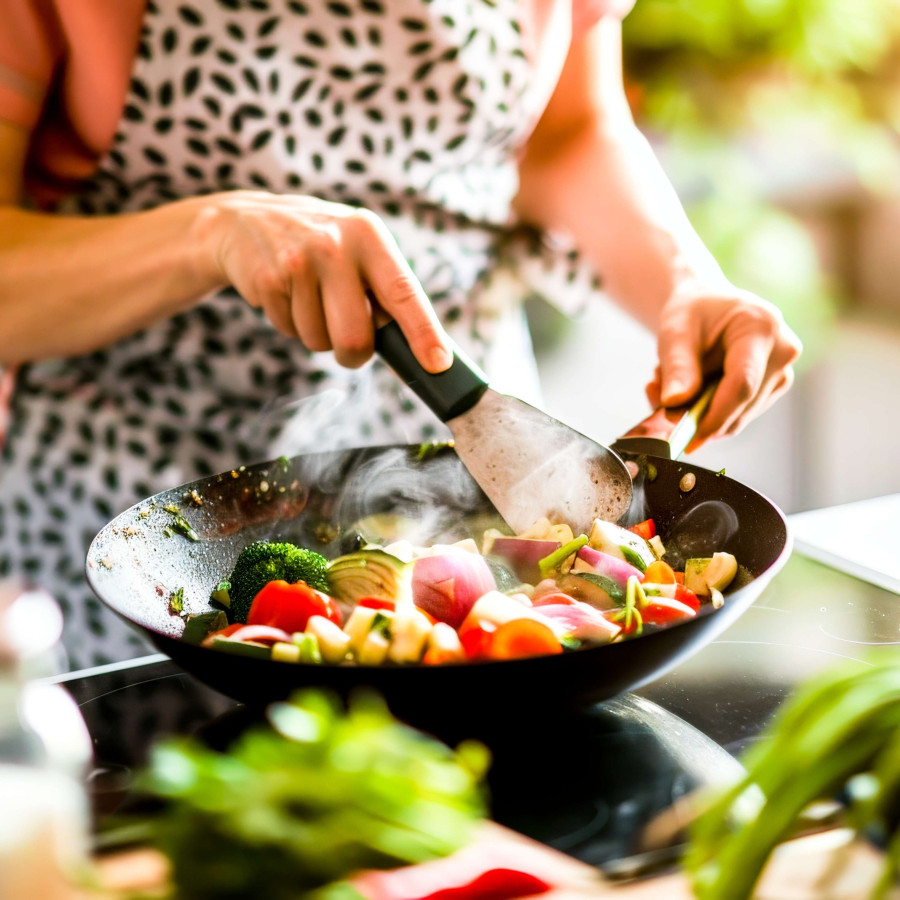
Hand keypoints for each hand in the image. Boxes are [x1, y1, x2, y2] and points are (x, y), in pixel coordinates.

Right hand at [191, 191, 452, 370]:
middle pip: (356, 336)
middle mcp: (336, 243)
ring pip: (319, 340)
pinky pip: (289, 331)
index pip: (404, 292)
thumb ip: (387, 290)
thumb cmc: (320, 248)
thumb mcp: (358, 250)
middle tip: (348, 347)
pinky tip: (285, 294)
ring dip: (316, 335)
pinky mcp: (268, 278)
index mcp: (370, 235)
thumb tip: (423, 349)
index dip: (424, 332)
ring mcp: (299, 260)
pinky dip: (289, 324)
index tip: (438, 364)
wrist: (243, 221)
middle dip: (353, 354)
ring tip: (307, 299)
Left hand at [646, 281, 801, 450]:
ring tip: (672, 383)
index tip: (689, 435)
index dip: (715, 415)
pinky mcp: (773, 389)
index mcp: (761, 327)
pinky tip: (690, 388)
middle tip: (657, 393)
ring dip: (700, 412)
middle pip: (742, 405)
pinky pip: (737, 415)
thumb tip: (674, 403)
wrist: (707, 304)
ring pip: (738, 417)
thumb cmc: (692, 312)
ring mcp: (782, 373)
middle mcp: (782, 351)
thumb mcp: (675, 332)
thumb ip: (677, 367)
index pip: (742, 384)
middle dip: (698, 413)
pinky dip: (708, 412)